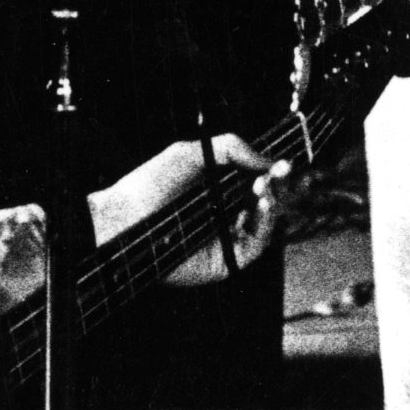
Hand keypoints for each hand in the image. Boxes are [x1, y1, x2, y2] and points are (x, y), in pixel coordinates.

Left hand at [88, 133, 302, 285]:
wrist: (125, 222)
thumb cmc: (149, 187)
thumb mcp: (189, 154)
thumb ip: (230, 148)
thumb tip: (267, 159)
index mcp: (215, 192)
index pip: (254, 183)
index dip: (271, 173)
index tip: (283, 163)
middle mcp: (223, 216)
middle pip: (264, 203)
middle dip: (277, 187)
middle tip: (280, 173)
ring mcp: (224, 239)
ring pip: (264, 224)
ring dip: (273, 203)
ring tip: (266, 186)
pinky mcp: (224, 261)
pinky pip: (255, 245)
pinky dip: (266, 224)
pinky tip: (264, 204)